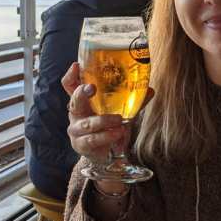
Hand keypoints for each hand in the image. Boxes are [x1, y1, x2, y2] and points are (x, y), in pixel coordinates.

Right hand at [62, 62, 153, 193]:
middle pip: (74, 101)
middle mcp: (76, 113)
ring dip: (103, 120)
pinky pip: (92, 139)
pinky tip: (117, 133)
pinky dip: (106, 136)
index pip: (70, 85)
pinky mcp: (81, 144)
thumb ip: (133, 101)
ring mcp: (76, 129)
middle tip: (92, 88)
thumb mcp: (121, 111)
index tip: (76, 65)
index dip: (71, 75)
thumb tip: (150, 89)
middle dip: (81, 93)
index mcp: (83, 101)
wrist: (106, 155)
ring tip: (119, 120)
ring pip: (87, 123)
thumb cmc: (109, 127)